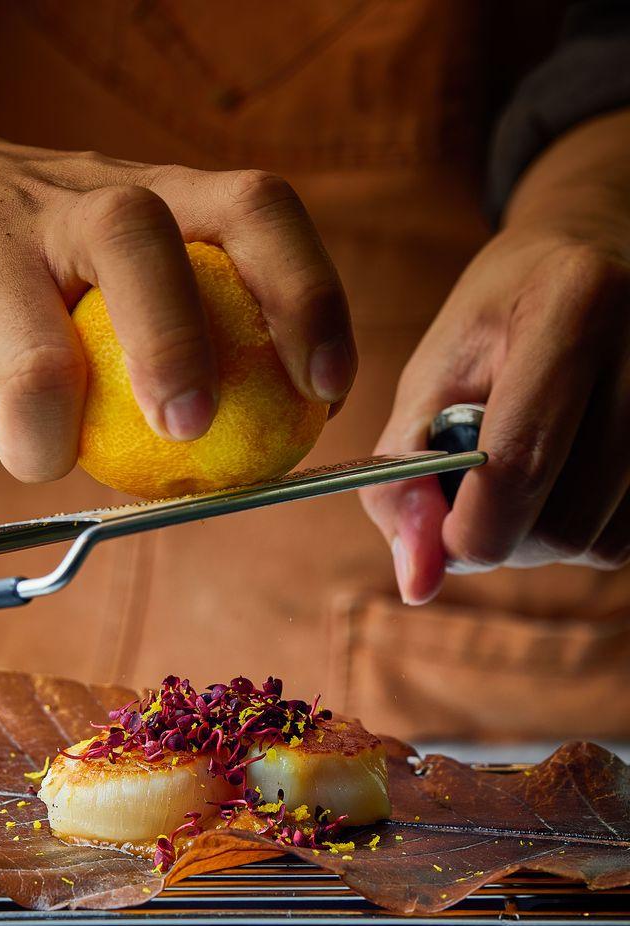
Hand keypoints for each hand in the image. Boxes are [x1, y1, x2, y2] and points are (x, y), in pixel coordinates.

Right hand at [0, 118, 352, 482]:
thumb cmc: (33, 253)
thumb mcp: (113, 252)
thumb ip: (187, 318)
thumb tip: (268, 444)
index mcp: (145, 193)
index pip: (251, 208)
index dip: (305, 293)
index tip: (326, 386)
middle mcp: (66, 202)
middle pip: (134, 240)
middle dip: (174, 347)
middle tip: (188, 428)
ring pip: (31, 361)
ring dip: (48, 442)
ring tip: (41, 453)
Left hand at [363, 226, 629, 602]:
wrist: (595, 254)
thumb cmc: (498, 321)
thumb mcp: (430, 377)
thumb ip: (403, 479)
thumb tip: (418, 585)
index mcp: (577, 307)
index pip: (518, 466)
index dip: (466, 531)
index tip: (438, 536)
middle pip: (564, 523)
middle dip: (501, 537)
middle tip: (475, 495)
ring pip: (600, 544)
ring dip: (542, 537)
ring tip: (527, 472)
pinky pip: (628, 539)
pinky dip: (583, 529)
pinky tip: (570, 477)